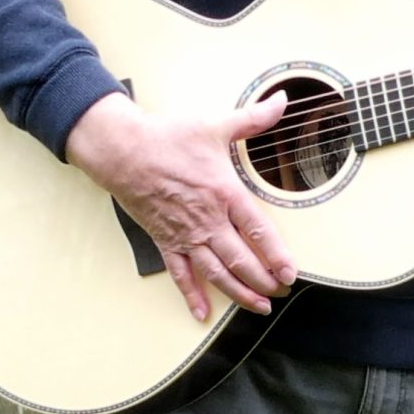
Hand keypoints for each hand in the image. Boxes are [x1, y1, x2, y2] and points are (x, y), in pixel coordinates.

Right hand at [64, 90, 299, 322]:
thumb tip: (281, 101)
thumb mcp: (215, 126)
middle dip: (264, 281)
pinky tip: (202, 312)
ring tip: (258, 307)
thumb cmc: (168, 138)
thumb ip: (253, 118)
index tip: (291, 273)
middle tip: (280, 294)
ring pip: (216, 273)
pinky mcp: (165, 241)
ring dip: (239, 293)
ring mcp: (185, 234)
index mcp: (224, 193)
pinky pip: (180, 274)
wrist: (123, 151)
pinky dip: (191, 295)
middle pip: (241, 260)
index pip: (258, 232)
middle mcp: (207, 220)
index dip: (277, 255)